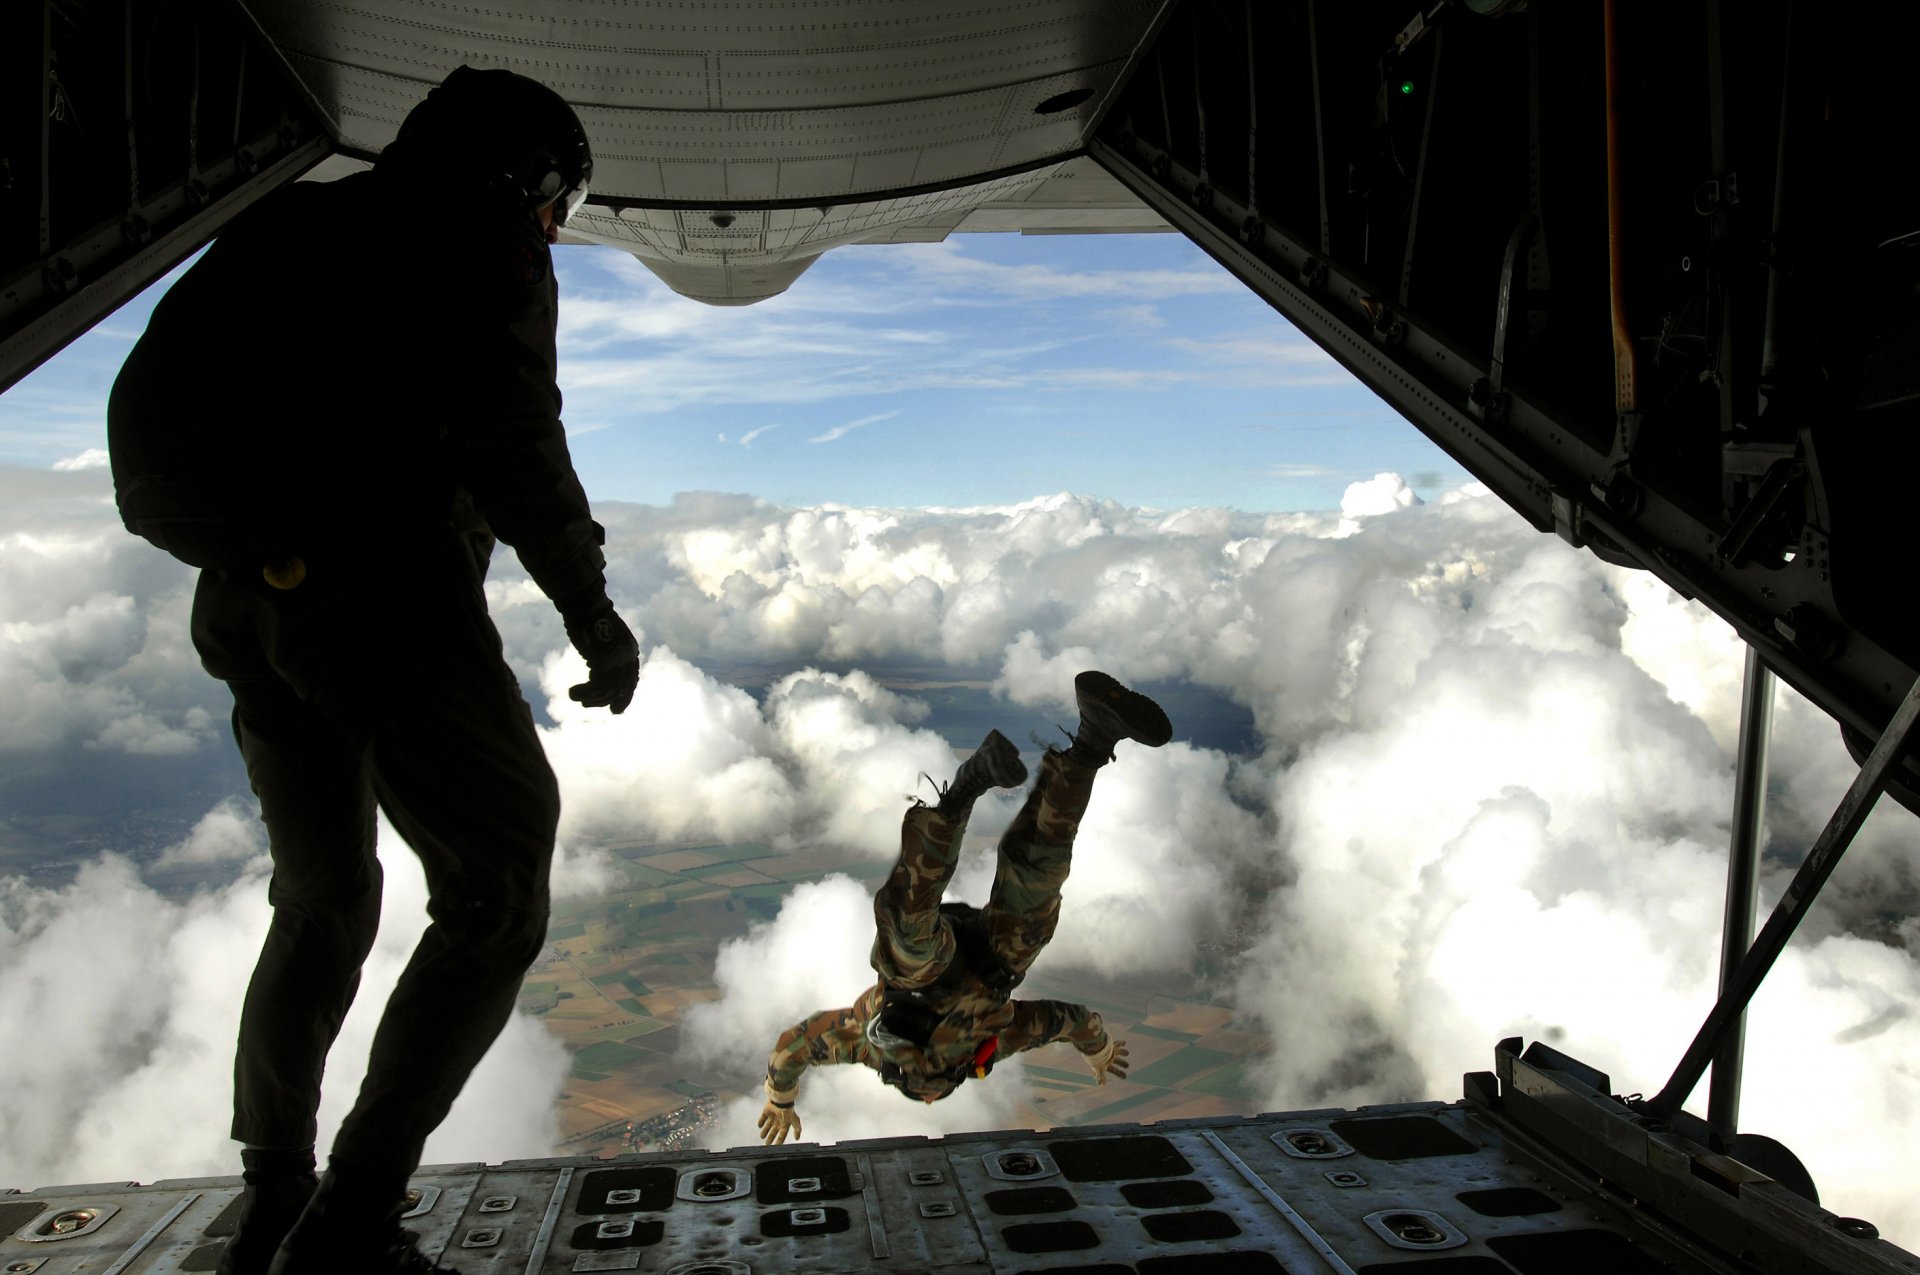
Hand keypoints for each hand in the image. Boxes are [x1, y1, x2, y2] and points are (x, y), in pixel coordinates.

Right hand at [561, 596, 638, 713]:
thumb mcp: (601, 637)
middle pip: (622, 687)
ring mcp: (618, 659)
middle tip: (588, 706)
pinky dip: (584, 693)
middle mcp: (628, 656)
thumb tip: (595, 669)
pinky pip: (596, 686)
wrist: (585, 603)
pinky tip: (572, 693)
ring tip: (576, 698)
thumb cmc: (588, 618)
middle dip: (606, 701)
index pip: (631, 679)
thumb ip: (603, 654)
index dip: (624, 697)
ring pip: (608, 690)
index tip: (615, 709)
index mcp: (630, 649)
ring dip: (591, 698)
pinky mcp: (604, 661)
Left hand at [758, 1081, 801, 1144]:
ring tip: (762, 1136)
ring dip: (765, 1131)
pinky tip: (759, 1125)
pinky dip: (761, 1122)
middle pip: (774, 1132)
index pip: (782, 1135)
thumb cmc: (789, 1111)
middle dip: (770, 1138)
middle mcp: (778, 1121)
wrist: (781, 1100)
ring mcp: (772, 1116)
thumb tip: (797, 1138)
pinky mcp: (767, 1111)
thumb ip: (797, 1129)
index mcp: (785, 1124)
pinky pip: (763, 1118)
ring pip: (768, 1126)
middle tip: (767, 1143)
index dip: (779, 1141)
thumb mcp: (795, 1121)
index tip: (775, 1146)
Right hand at [1084, 1037, 1129, 1084]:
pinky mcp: (1111, 1044)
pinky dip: (1121, 1043)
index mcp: (1107, 1065)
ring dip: (1122, 1052)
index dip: (1119, 1073)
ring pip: (1118, 1052)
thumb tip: (1102, 1086)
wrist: (1095, 1048)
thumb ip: (1100, 1077)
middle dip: (1122, 1063)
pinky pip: (1117, 1043)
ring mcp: (1110, 1051)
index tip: (1125, 1077)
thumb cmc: (1097, 1060)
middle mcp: (1109, 1058)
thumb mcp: (1099, 1070)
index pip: (1114, 1070)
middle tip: (1127, 1066)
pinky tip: (1124, 1042)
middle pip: (1117, 1061)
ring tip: (1127, 1053)